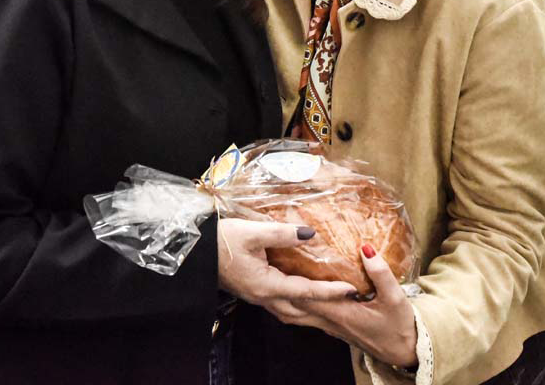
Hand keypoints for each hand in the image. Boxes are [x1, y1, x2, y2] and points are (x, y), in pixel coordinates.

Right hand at [217, 218, 356, 304]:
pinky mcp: (252, 292)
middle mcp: (263, 297)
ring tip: (330, 304)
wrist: (194, 251)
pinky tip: (303, 296)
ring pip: (290, 312)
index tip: (351, 289)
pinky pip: (281, 305)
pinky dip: (298, 304)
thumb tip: (310, 233)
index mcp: (265, 285)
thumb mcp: (252, 232)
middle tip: (347, 303)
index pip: (305, 291)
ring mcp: (256, 297)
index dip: (330, 291)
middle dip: (325, 309)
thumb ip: (282, 233)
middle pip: (300, 311)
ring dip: (311, 311)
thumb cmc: (220, 240)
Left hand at [269, 244, 417, 368]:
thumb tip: (366, 248)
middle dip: (277, 286)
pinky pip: (305, 316)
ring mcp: (329, 326)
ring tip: (269, 276)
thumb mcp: (395, 298)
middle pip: (293, 304)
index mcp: (339, 311)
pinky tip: (292, 292)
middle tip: (264, 262)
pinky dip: (293, 305)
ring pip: (296, 313)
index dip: (291, 277)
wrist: (404, 351)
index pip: (307, 294)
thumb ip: (380, 273)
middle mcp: (328, 320)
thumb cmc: (399, 326)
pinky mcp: (333, 327)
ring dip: (281, 297)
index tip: (279, 256)